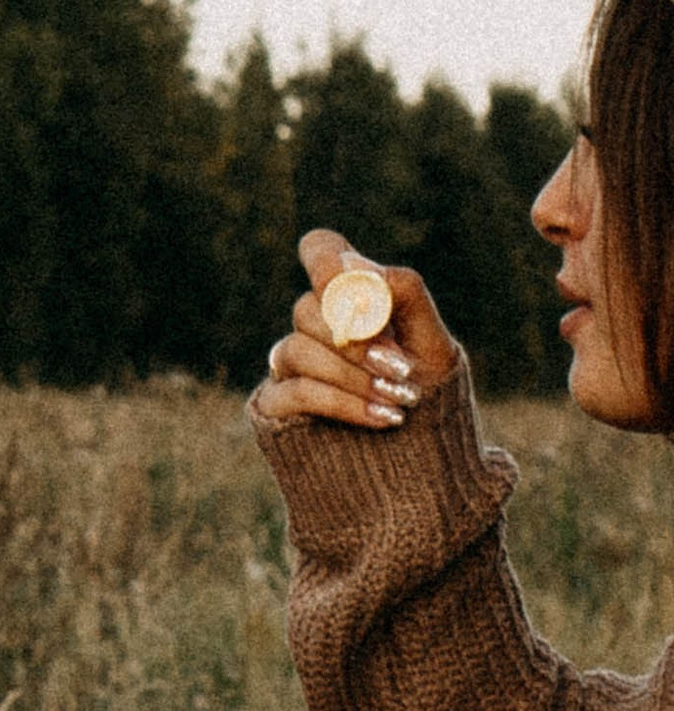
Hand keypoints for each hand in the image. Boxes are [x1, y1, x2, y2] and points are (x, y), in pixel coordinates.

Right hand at [251, 228, 460, 435]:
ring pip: (299, 351)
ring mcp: (291, 366)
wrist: (423, 459)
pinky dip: (342, 403)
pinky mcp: (278, 406)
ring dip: (355, 375)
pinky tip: (381, 417)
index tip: (349, 287)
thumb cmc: (429, 393)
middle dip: (355, 337)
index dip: (325, 260)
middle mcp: (316, 327)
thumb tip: (353, 266)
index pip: (320, 252)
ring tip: (400, 398)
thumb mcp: (431, 340)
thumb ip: (403, 293)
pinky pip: (296, 392)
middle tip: (398, 364)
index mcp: (352, 298)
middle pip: (307, 308)